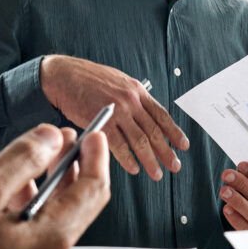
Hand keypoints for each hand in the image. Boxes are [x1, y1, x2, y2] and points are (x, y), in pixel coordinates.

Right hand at [0, 124, 109, 248]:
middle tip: (57, 143)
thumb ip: (24, 158)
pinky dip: (20, 224)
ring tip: (22, 172)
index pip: (93, 193)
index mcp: (50, 242)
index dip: (95, 158)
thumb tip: (52, 139)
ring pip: (44, 231)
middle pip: (71, 212)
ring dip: (40, 197)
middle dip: (67, 173)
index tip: (93, 135)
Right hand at [40, 54, 188, 179]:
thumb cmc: (88, 79)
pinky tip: (134, 168)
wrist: (65, 75)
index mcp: (137, 91)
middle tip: (174, 165)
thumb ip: (132, 100)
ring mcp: (117, 111)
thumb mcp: (118, 83)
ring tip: (157, 173)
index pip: (162, 115)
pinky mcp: (101, 121)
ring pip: (139, 140)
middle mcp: (130, 101)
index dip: (174, 132)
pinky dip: (127, 159)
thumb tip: (143, 119)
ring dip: (150, 159)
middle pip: (154, 131)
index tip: (182, 145)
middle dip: (166, 151)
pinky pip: (118, 144)